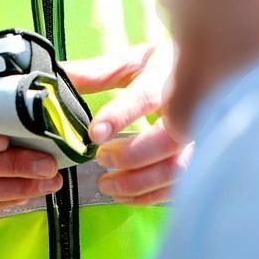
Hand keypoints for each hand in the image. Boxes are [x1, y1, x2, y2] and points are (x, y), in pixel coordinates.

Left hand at [63, 42, 190, 203]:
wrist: (205, 73)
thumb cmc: (160, 69)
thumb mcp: (128, 63)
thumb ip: (93, 73)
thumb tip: (54, 78)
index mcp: (167, 75)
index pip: (146, 97)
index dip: (120, 116)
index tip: (94, 134)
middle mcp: (191, 106)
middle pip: (168, 139)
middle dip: (131, 155)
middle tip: (101, 158)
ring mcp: (200, 136)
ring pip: (177, 168)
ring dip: (138, 182)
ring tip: (107, 184)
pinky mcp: (200, 158)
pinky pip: (179, 186)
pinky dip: (149, 196)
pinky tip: (125, 195)